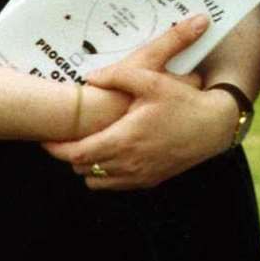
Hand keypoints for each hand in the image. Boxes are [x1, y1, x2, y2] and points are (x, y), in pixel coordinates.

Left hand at [42, 14, 232, 188]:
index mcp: (123, 140)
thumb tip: (89, 79)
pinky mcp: (149, 181)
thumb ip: (117, 76)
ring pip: (95, 180)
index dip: (56, 148)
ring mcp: (139, 176)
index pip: (76, 154)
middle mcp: (128, 164)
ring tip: (89, 143)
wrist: (214, 126)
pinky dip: (105, 173)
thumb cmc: (182, 101)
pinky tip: (112, 152)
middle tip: (65, 136)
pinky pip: (114, 184)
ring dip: (87, 165)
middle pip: (80, 169)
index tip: (45, 138)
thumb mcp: (151, 80)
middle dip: (69, 154)